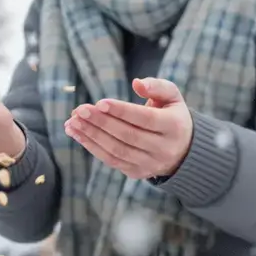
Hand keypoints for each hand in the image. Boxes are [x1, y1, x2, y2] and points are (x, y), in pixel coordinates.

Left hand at [63, 77, 193, 179]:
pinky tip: (77, 134)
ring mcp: (150, 164)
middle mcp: (163, 149)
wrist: (183, 150)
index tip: (100, 102)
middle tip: (79, 110)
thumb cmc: (171, 115)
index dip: (122, 111)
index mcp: (174, 127)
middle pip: (128, 136)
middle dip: (101, 122)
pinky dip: (92, 147)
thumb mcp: (172, 97)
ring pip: (117, 151)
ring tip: (72, 122)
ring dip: (91, 136)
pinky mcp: (137, 172)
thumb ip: (157, 86)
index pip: (146, 119)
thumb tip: (137, 83)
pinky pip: (111, 160)